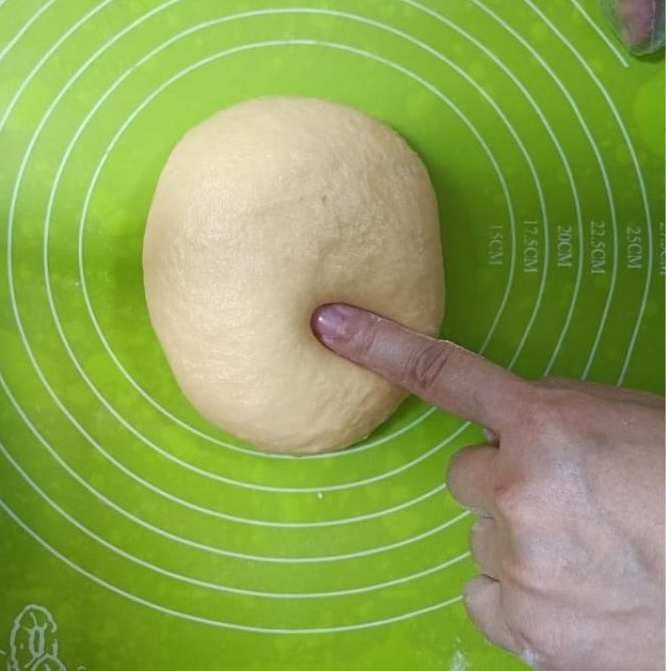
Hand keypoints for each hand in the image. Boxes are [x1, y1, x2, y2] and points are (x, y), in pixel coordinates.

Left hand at [312, 303, 664, 670]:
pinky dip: (519, 599)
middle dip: (507, 486)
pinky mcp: (530, 627)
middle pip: (468, 478)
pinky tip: (572, 596)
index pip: (444, 373)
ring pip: (481, 542)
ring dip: (520, 544)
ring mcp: (521, 563)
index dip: (381, 344)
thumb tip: (505, 433)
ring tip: (588, 555)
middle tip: (570, 504)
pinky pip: (487, 599)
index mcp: (546, 425)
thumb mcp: (621, 423)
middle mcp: (519, 490)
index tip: (330, 324)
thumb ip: (549, 420)